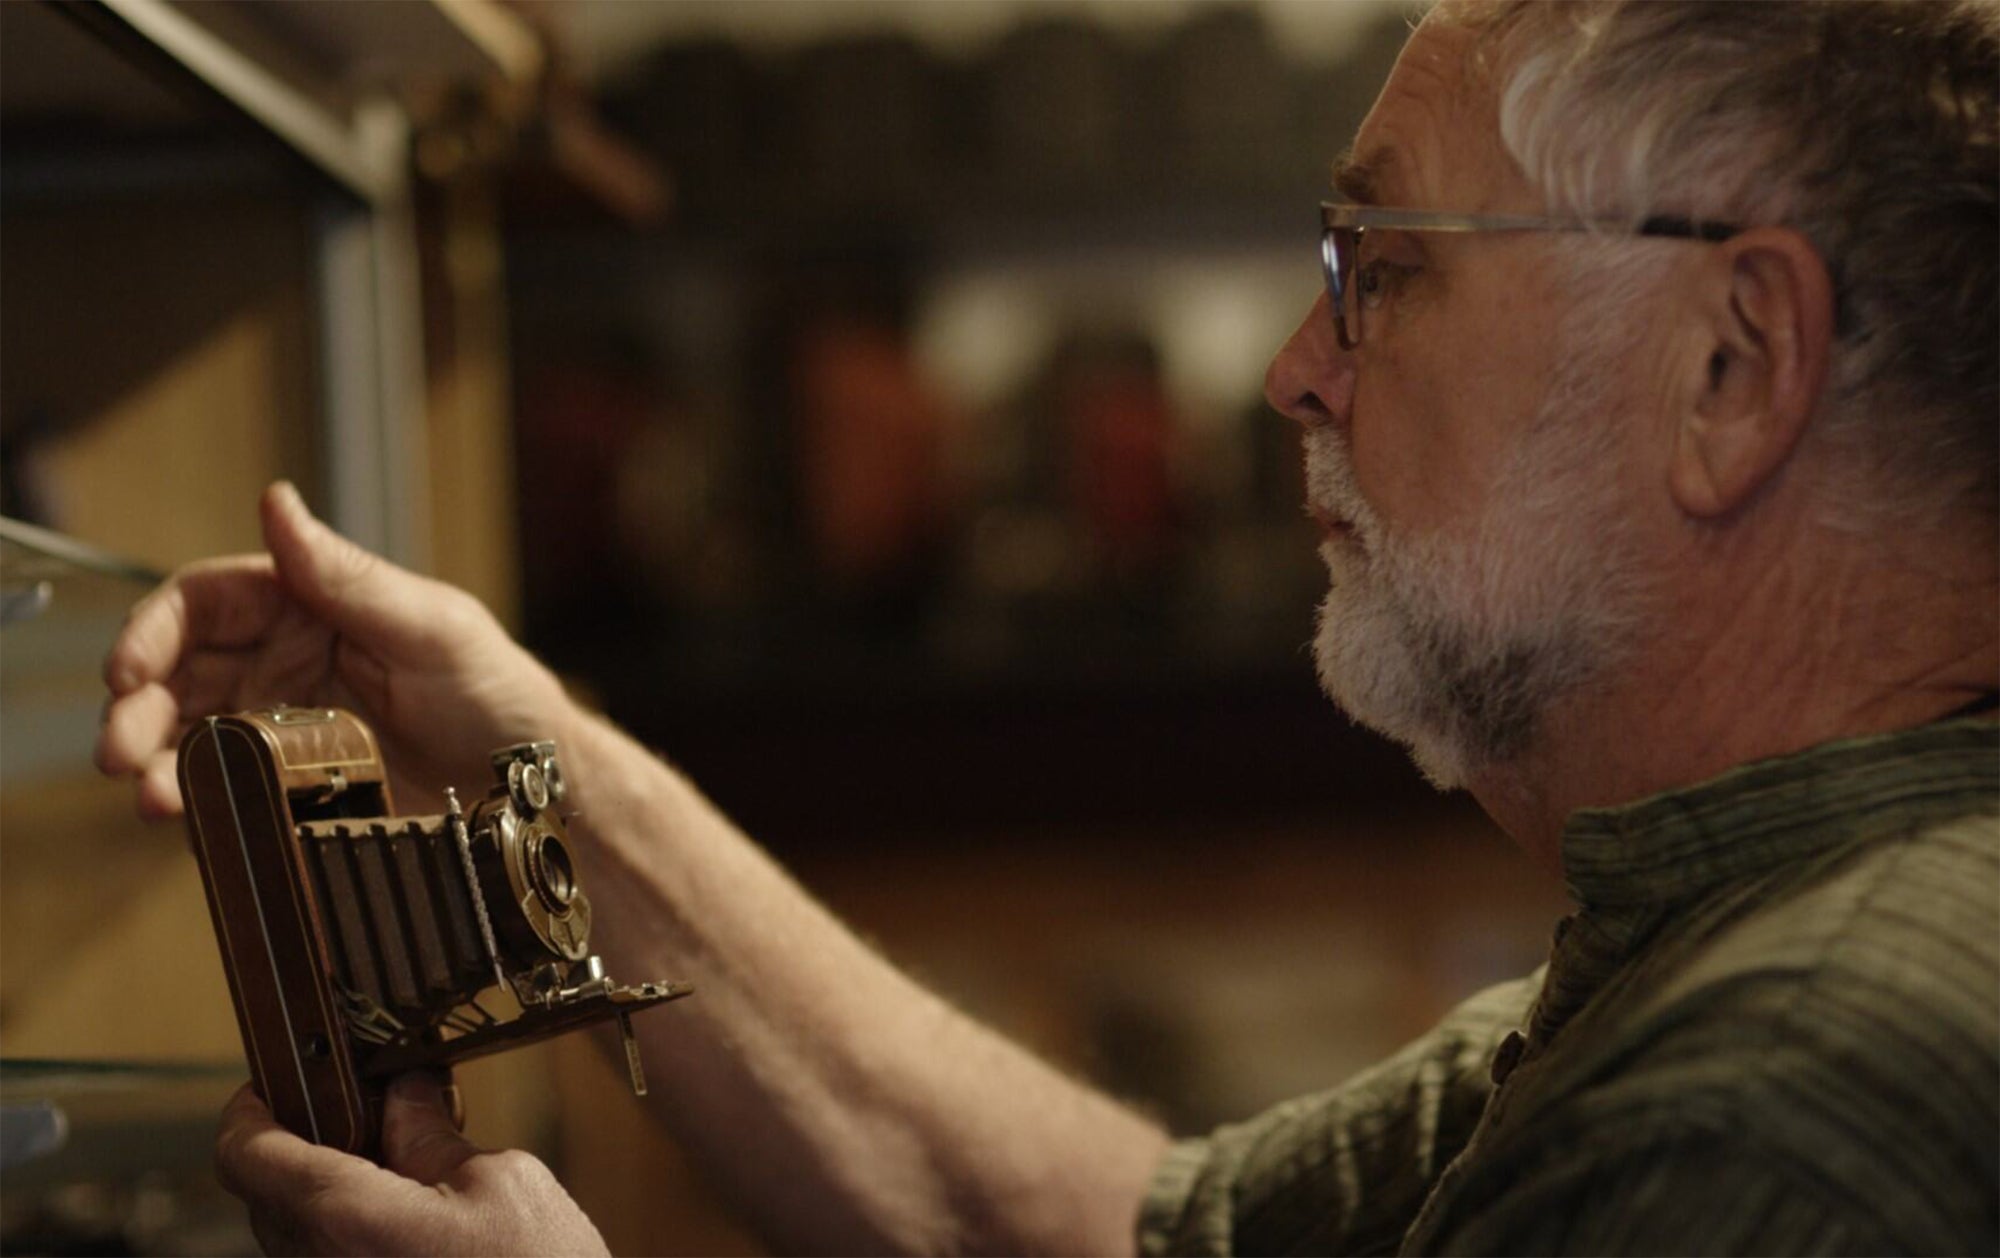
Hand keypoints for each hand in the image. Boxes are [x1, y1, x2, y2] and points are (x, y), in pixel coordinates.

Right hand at [97, 482, 577, 817]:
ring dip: (154, 759)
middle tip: (118, 748)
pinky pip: (224, 790)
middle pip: (178, 674)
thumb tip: (277, 501)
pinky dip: (194, 801)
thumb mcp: (433, 626)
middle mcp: (283, 664)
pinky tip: (182, 814)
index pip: (204, 603)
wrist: (534, 787)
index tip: (129, 669)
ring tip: (147, 792)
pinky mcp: (292, 790)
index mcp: (308, 607)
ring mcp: (283, 730)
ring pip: (188, 734)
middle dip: (136, 707)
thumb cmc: (498, 690)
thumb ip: (348, 576)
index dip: (155, 631)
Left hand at [216, 1073, 609, 1256]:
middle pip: (266, 1197)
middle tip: (353, 1112)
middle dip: (300, 1148)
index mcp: (350, 1218)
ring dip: (324, 1197)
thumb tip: (404, 1095)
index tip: (266, 1086)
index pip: (247, 1156)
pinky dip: (347, 1235)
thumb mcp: (500, 1182)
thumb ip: (433, 1136)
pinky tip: (403, 1221)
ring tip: (392, 1168)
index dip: (246, 1112)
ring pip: (294, 1238)